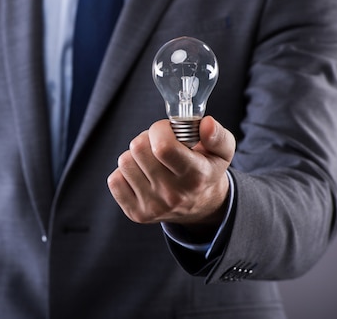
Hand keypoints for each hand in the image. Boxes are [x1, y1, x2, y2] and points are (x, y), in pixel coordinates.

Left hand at [107, 116, 234, 238]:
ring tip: (151, 161)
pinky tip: (142, 176)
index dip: (159, 130)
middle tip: (159, 146)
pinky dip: (125, 173)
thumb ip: (217, 135)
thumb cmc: (206, 170)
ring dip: (135, 156)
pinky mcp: (136, 213)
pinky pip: (114, 180)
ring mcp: (153, 206)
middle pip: (138, 148)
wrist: (200, 206)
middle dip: (146, 139)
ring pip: (124, 162)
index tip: (166, 130)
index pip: (163, 146)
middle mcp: (173, 195)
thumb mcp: (222, 152)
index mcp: (195, 176)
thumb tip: (206, 123)